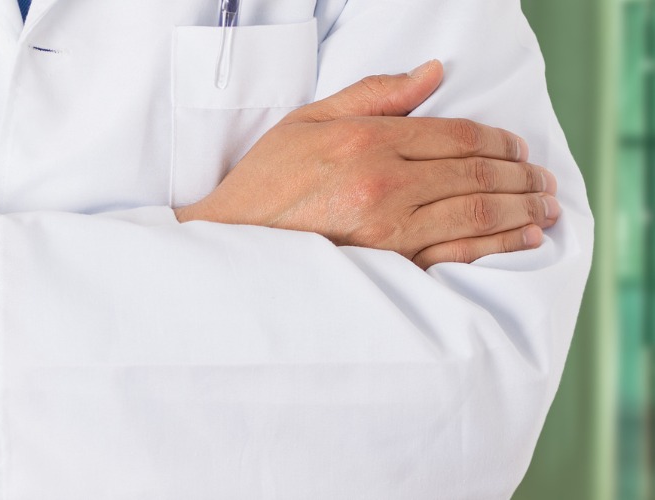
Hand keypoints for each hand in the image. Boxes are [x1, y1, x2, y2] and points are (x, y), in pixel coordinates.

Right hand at [175, 60, 560, 268]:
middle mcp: (384, 185)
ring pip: (479, 213)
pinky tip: (522, 239)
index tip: (517, 148)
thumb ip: (372, 95)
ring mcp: (389, 232)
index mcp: (367, 143)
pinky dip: (500, 246)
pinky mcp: (389, 269)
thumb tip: (432, 73)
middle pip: (478, 173)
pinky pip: (460, 255)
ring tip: (544, 207)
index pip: (458, 135)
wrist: (226, 246)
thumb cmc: (262, 186)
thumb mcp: (306, 122)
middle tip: (543, 179)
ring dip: (523, 208)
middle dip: (522, 175)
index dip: (499, 139)